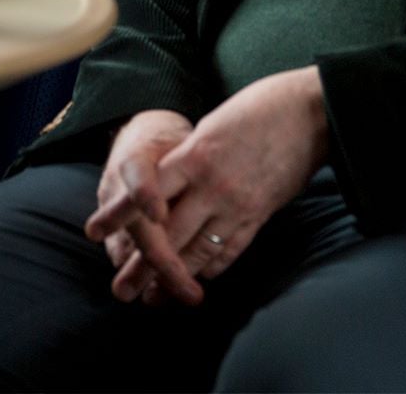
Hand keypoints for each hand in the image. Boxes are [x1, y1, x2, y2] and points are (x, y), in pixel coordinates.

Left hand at [96, 67, 330, 305]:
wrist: (311, 112)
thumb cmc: (259, 108)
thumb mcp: (212, 124)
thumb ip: (187, 157)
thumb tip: (165, 185)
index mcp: (194, 155)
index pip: (146, 193)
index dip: (118, 214)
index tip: (93, 231)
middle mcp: (213, 184)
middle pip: (168, 233)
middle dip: (142, 265)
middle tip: (121, 290)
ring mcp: (238, 203)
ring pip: (198, 250)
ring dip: (174, 277)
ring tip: (155, 296)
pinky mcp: (261, 215)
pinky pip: (230, 249)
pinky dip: (211, 266)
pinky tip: (199, 276)